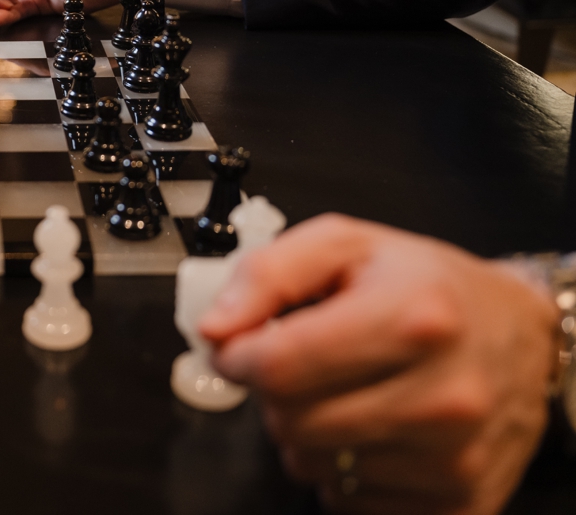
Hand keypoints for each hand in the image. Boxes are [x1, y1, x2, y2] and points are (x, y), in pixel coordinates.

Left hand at [200, 214, 558, 514]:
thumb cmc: (427, 286)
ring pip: (313, 466)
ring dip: (307, 433)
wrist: (522, 337)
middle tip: (300, 365)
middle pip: (291, 420)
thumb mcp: (345, 245)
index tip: (237, 348)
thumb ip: (266, 275)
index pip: (279, 365)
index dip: (237, 356)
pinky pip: (349, 500)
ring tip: (342, 392)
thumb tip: (214, 329)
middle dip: (275, 392)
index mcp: (413, 318)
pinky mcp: (458, 502)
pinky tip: (369, 428)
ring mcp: (454, 457)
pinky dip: (343, 468)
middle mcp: (442, 394)